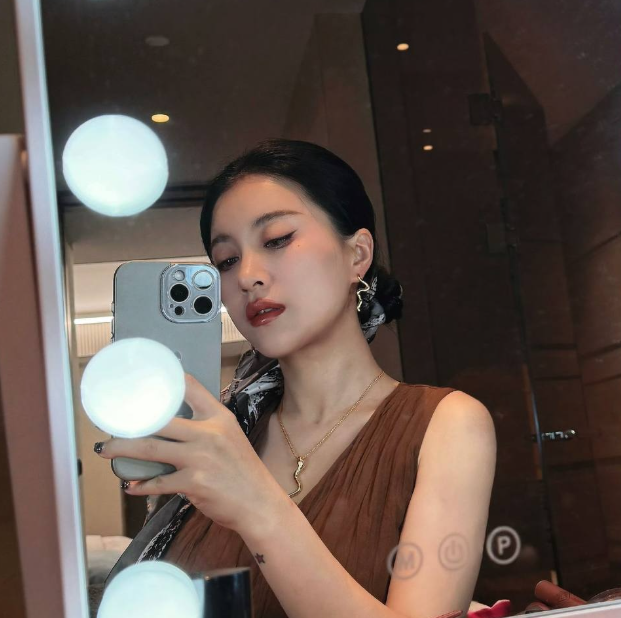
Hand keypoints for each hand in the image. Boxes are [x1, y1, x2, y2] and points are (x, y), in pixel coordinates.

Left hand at [95, 373, 286, 534]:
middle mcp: (209, 432)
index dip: (165, 380)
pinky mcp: (194, 483)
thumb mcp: (230, 435)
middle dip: (129, 422)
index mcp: (218, 417)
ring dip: (123, 450)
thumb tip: (172, 422)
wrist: (258, 502)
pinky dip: (141, 485)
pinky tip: (131, 486)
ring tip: (106, 451)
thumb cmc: (242, 469)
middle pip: (160, 420)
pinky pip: (159, 482)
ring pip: (151, 449)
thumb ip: (206, 425)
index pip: (189, 387)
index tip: (141, 381)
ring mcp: (200, 458)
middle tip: (110, 423)